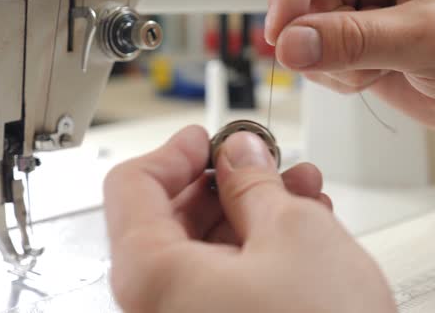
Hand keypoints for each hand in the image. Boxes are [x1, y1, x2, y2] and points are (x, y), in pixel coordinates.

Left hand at [103, 126, 394, 312]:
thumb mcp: (293, 231)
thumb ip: (255, 181)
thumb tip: (241, 154)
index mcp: (153, 277)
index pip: (132, 187)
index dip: (174, 151)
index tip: (206, 139)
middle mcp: (160, 309)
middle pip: (171, 219)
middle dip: (226, 181)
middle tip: (263, 160)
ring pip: (208, 248)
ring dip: (252, 209)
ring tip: (299, 188)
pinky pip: (228, 279)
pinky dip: (260, 246)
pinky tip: (302, 227)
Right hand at [266, 0, 434, 147]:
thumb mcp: (425, 39)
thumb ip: (356, 41)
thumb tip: (295, 43)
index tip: (284, 27)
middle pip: (308, 2)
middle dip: (315, 38)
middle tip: (337, 61)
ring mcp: (366, 21)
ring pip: (310, 38)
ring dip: (332, 65)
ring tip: (374, 69)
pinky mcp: (362, 53)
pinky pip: (323, 65)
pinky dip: (339, 79)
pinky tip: (374, 78)